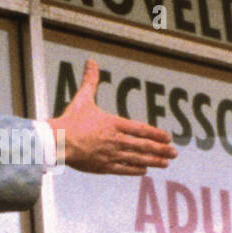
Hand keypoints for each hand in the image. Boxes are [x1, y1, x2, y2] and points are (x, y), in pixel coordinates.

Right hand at [47, 59, 176, 174]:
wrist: (57, 141)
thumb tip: (91, 61)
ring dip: (153, 161)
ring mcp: (110, 154)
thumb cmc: (70, 120)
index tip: (168, 138)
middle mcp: (115, 140)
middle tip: (174, 153)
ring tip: (165, 163)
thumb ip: (91, 81)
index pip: (141, 129)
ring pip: (137, 159)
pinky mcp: (102, 166)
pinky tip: (144, 170)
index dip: (156, 134)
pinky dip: (134, 170)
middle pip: (143, 146)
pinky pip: (123, 169)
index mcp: (113, 123)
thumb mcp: (83, 98)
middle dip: (161, 149)